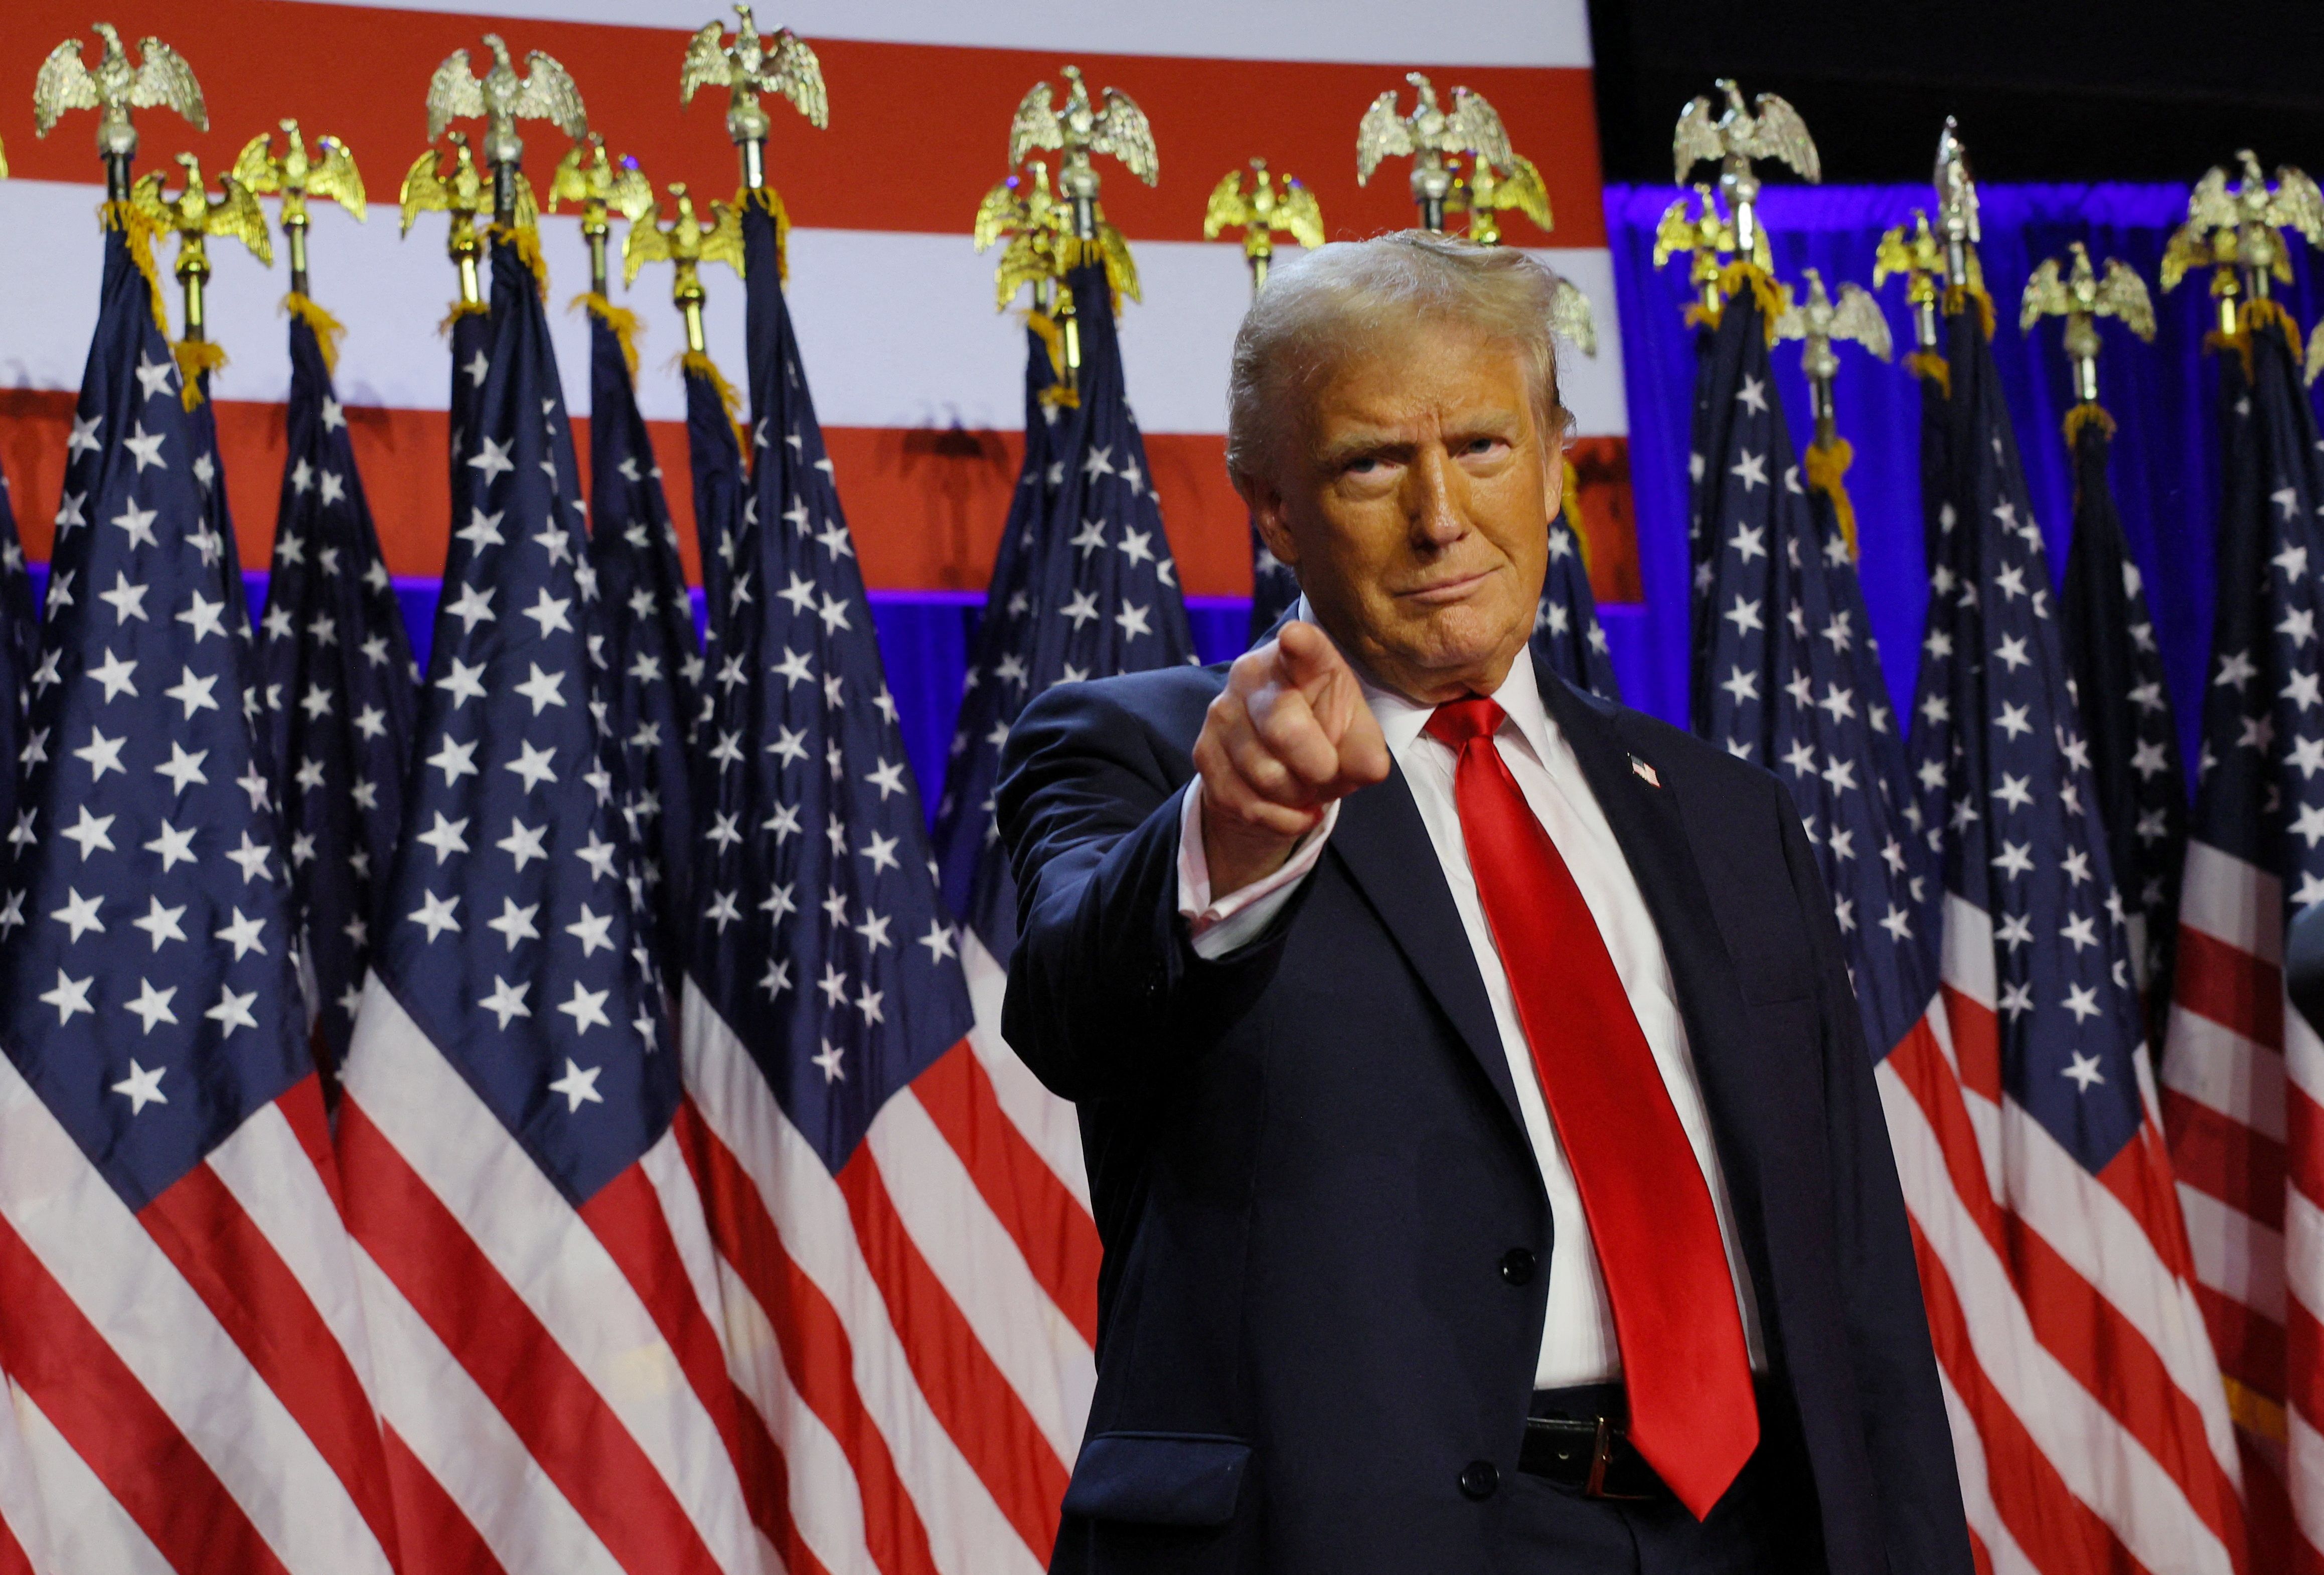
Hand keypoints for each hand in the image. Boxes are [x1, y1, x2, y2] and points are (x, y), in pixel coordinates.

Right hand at [1193, 621, 1390, 898]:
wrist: (1278, 769)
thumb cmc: (1324, 736)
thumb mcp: (1355, 737)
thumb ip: (1365, 750)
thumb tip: (1369, 769)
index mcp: (1301, 660)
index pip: (1302, 648)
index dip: (1300, 644)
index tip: (1295, 638)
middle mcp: (1252, 675)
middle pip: (1284, 729)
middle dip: (1317, 767)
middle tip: (1325, 772)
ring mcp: (1221, 713)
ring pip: (1265, 775)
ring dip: (1297, 795)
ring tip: (1305, 786)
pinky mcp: (1203, 752)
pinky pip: (1246, 803)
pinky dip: (1279, 818)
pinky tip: (1289, 807)